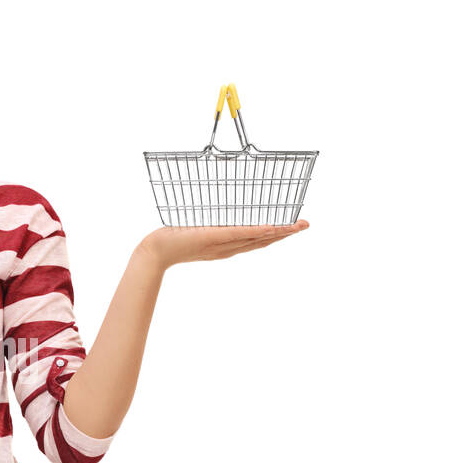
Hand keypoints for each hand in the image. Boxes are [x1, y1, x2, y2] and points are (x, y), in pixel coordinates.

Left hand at [142, 219, 308, 270]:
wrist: (156, 252)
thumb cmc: (172, 239)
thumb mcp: (195, 230)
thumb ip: (207, 223)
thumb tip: (214, 210)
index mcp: (227, 246)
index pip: (257, 240)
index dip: (277, 234)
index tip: (294, 227)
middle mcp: (229, 248)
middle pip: (263, 241)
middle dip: (286, 233)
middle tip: (306, 225)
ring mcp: (223, 244)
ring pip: (257, 238)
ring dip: (279, 232)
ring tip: (297, 226)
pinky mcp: (214, 238)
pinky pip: (239, 234)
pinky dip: (257, 231)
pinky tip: (272, 227)